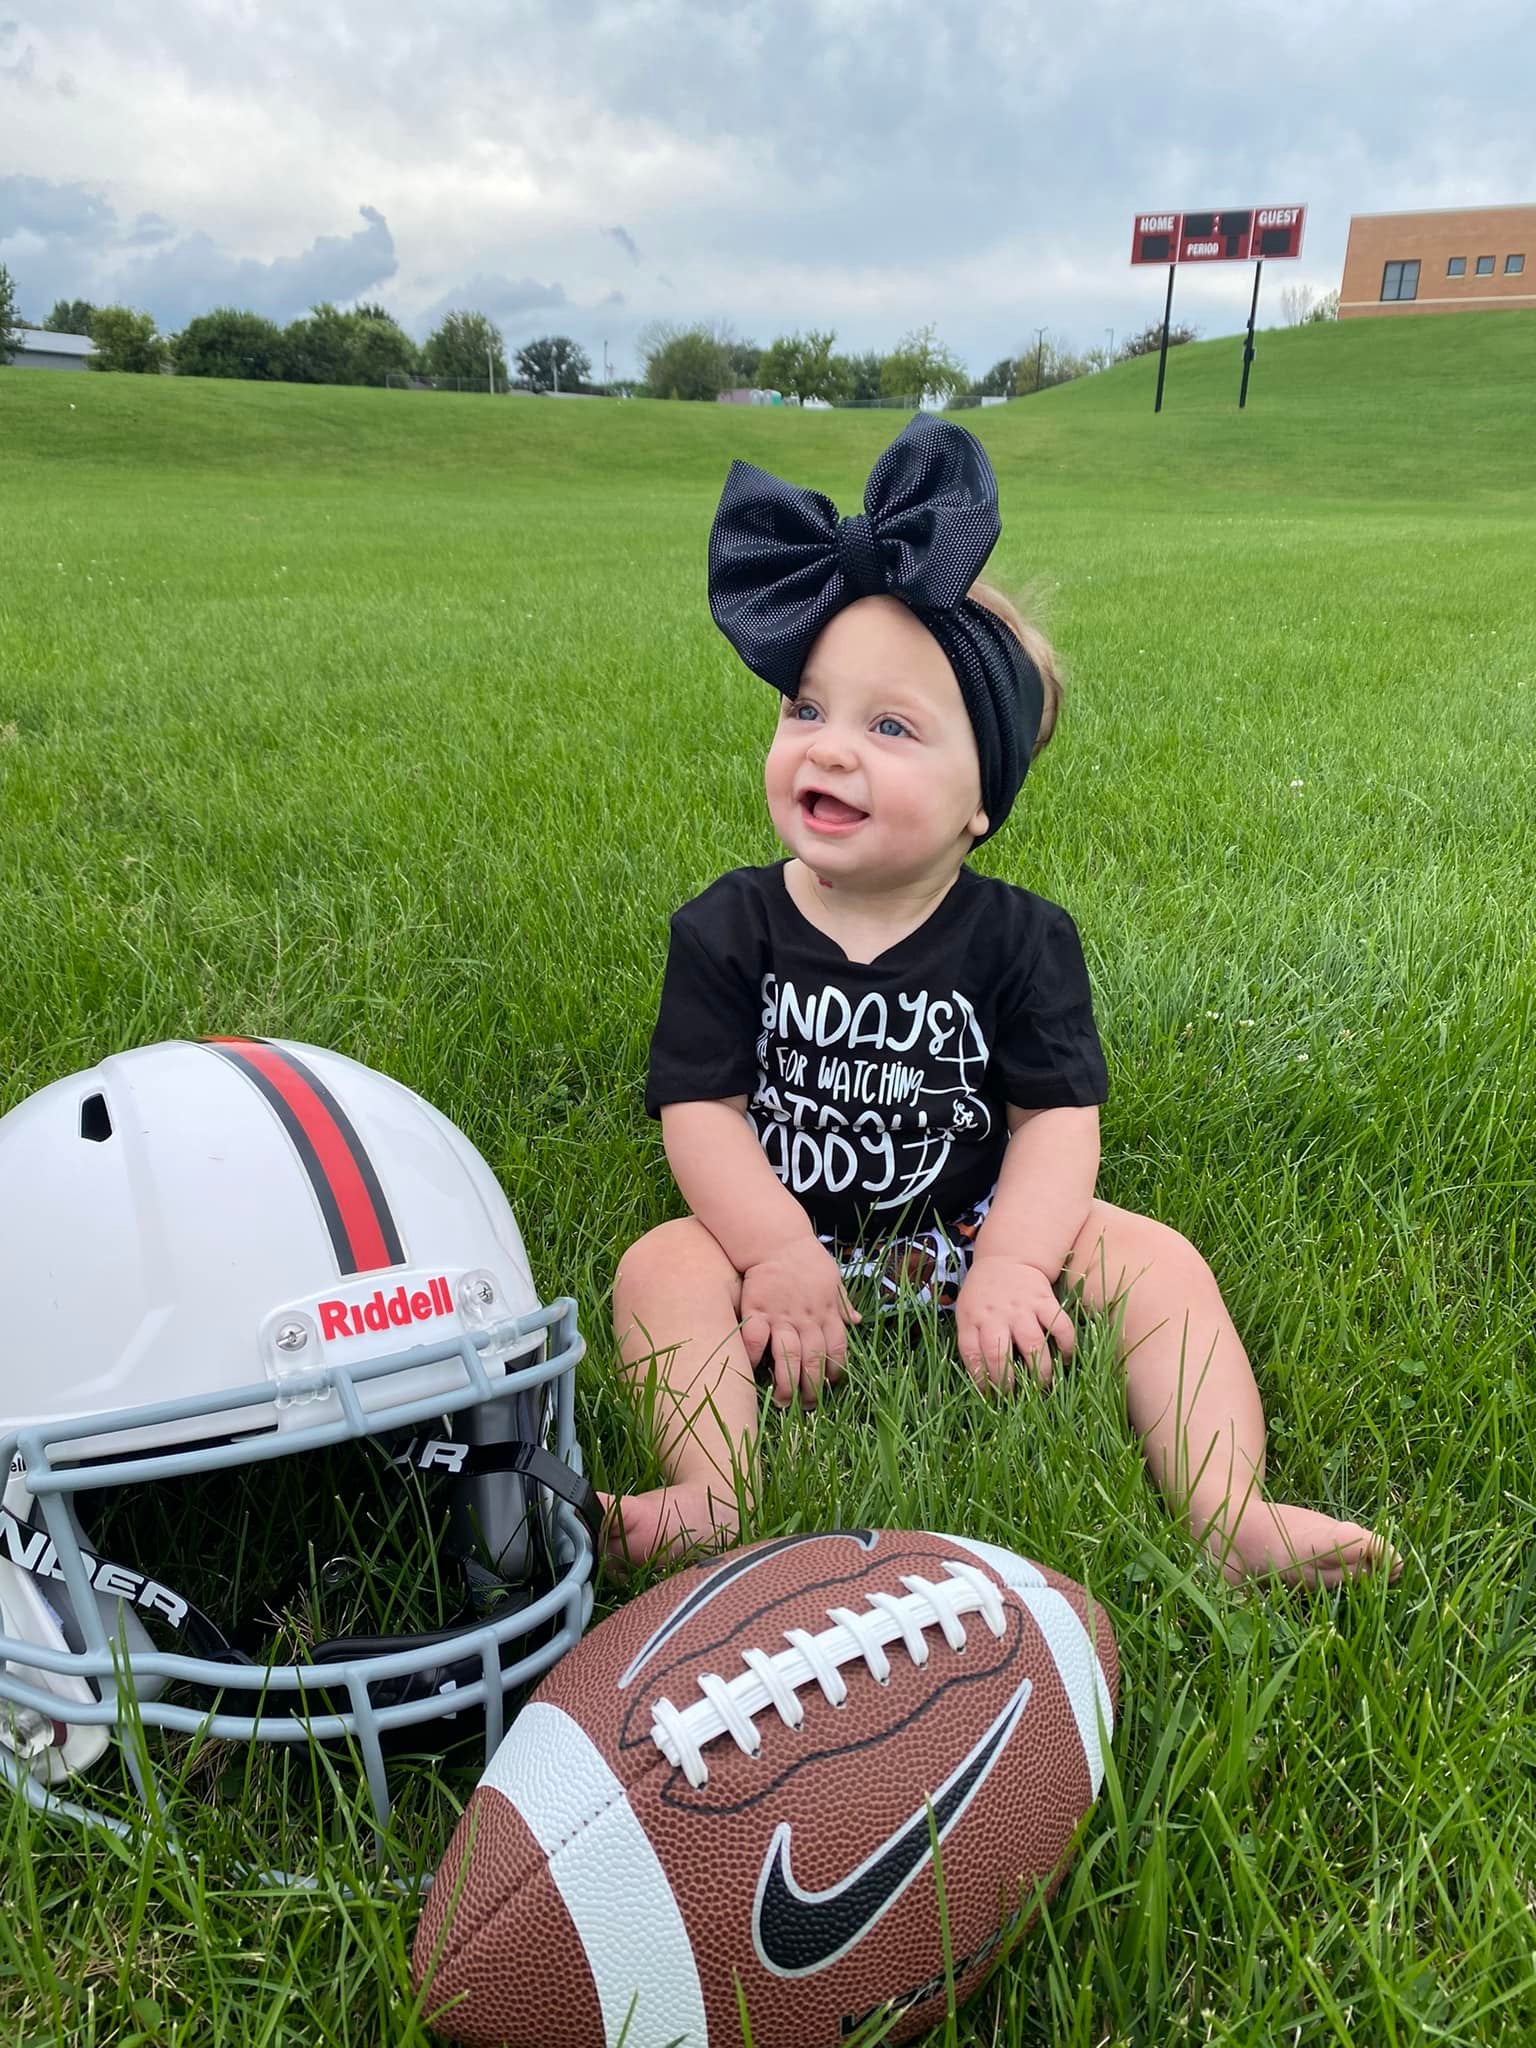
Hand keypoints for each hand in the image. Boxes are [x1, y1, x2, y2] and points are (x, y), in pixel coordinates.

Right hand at [739, 1237, 860, 1408]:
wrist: (776, 1237)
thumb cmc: (807, 1259)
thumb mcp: (834, 1279)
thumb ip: (843, 1304)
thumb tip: (859, 1321)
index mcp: (828, 1313)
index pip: (837, 1350)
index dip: (834, 1373)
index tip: (829, 1386)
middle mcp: (807, 1318)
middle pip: (813, 1361)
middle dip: (811, 1389)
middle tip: (807, 1407)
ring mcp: (781, 1316)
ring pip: (788, 1357)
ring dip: (786, 1383)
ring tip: (783, 1402)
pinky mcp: (756, 1310)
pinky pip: (754, 1338)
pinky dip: (752, 1357)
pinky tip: (751, 1371)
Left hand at [954, 1254, 1074, 1392]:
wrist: (1007, 1258)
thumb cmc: (984, 1295)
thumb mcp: (967, 1313)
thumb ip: (973, 1341)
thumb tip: (984, 1384)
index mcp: (972, 1319)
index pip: (972, 1355)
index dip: (980, 1380)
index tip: (990, 1397)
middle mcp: (995, 1315)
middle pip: (998, 1354)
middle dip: (1008, 1382)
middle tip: (1016, 1397)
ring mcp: (1021, 1308)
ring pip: (1033, 1344)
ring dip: (1040, 1371)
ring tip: (1045, 1386)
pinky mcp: (1045, 1301)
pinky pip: (1060, 1325)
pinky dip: (1066, 1345)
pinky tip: (1067, 1358)